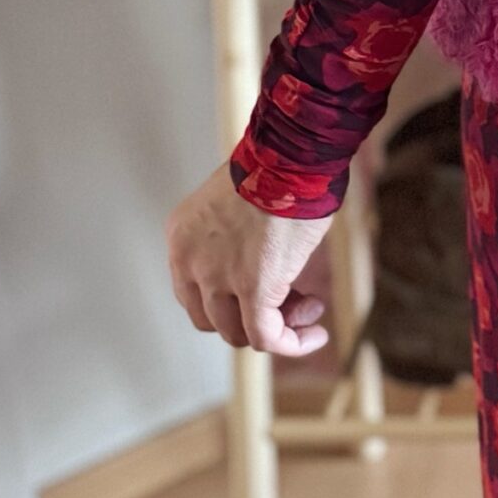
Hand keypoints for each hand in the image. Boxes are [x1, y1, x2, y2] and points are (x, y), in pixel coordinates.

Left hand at [166, 166, 332, 357]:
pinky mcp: (251, 288)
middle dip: (253, 318)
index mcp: (181, 237)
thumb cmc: (278, 167)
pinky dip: (291, 343)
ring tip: (310, 309)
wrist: (292, 154)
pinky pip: (265, 335)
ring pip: (238, 332)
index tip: (266, 293)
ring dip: (278, 327)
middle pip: (212, 319)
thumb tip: (266, 265)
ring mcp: (216, 276)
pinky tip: (315, 336)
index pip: (194, 294)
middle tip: (293, 302)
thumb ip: (237, 238)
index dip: (230, 304)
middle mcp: (189, 260)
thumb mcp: (239, 204)